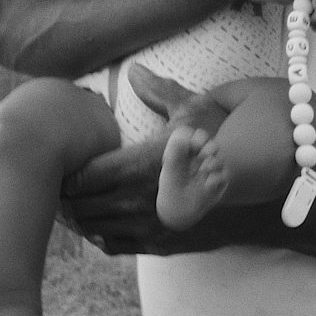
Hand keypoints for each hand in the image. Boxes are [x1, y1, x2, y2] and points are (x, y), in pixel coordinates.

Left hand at [60, 65, 262, 254]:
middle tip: (56, 182)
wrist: (259, 196)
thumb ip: (158, 92)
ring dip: (79, 216)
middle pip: (82, 205)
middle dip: (66, 195)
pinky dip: (99, 235)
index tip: (61, 162)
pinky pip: (114, 246)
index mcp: (142, 165)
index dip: (66, 171)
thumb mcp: (194, 113)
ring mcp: (148, 227)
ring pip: (94, 228)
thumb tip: (133, 69)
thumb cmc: (225, 147)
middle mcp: (140, 200)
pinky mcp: (158, 245)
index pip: (84, 175)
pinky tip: (99, 221)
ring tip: (71, 202)